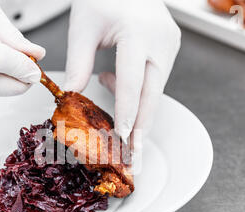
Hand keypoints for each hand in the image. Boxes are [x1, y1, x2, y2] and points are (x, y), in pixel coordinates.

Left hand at [64, 0, 180, 141]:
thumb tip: (74, 95)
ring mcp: (169, 44)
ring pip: (156, 89)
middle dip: (142, 125)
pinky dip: (139, 91)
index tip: (123, 136)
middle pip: (153, 93)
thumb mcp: (83, 27)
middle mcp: (161, 40)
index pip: (133, 82)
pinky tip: (116, 84)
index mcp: (138, 33)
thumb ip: (79, 63)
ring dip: (138, 109)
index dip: (127, 112)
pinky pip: (156, 78)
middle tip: (134, 151)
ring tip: (119, 123)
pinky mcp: (170, 46)